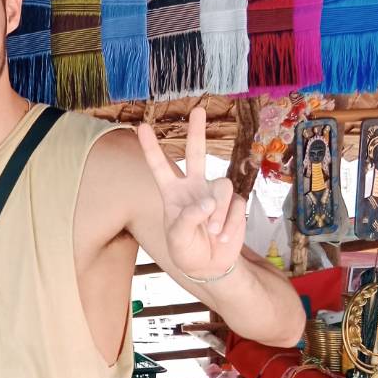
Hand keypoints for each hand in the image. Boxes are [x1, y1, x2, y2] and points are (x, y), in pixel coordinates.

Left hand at [137, 108, 246, 280]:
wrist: (210, 266)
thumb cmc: (186, 251)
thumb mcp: (177, 239)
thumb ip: (188, 219)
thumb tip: (207, 202)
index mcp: (172, 193)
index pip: (159, 167)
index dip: (151, 148)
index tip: (142, 127)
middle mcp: (194, 187)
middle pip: (196, 153)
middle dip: (197, 132)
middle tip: (198, 110)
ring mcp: (214, 194)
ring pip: (221, 187)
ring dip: (217, 212)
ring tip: (211, 231)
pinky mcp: (234, 203)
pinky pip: (235, 205)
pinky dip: (229, 224)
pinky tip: (222, 237)